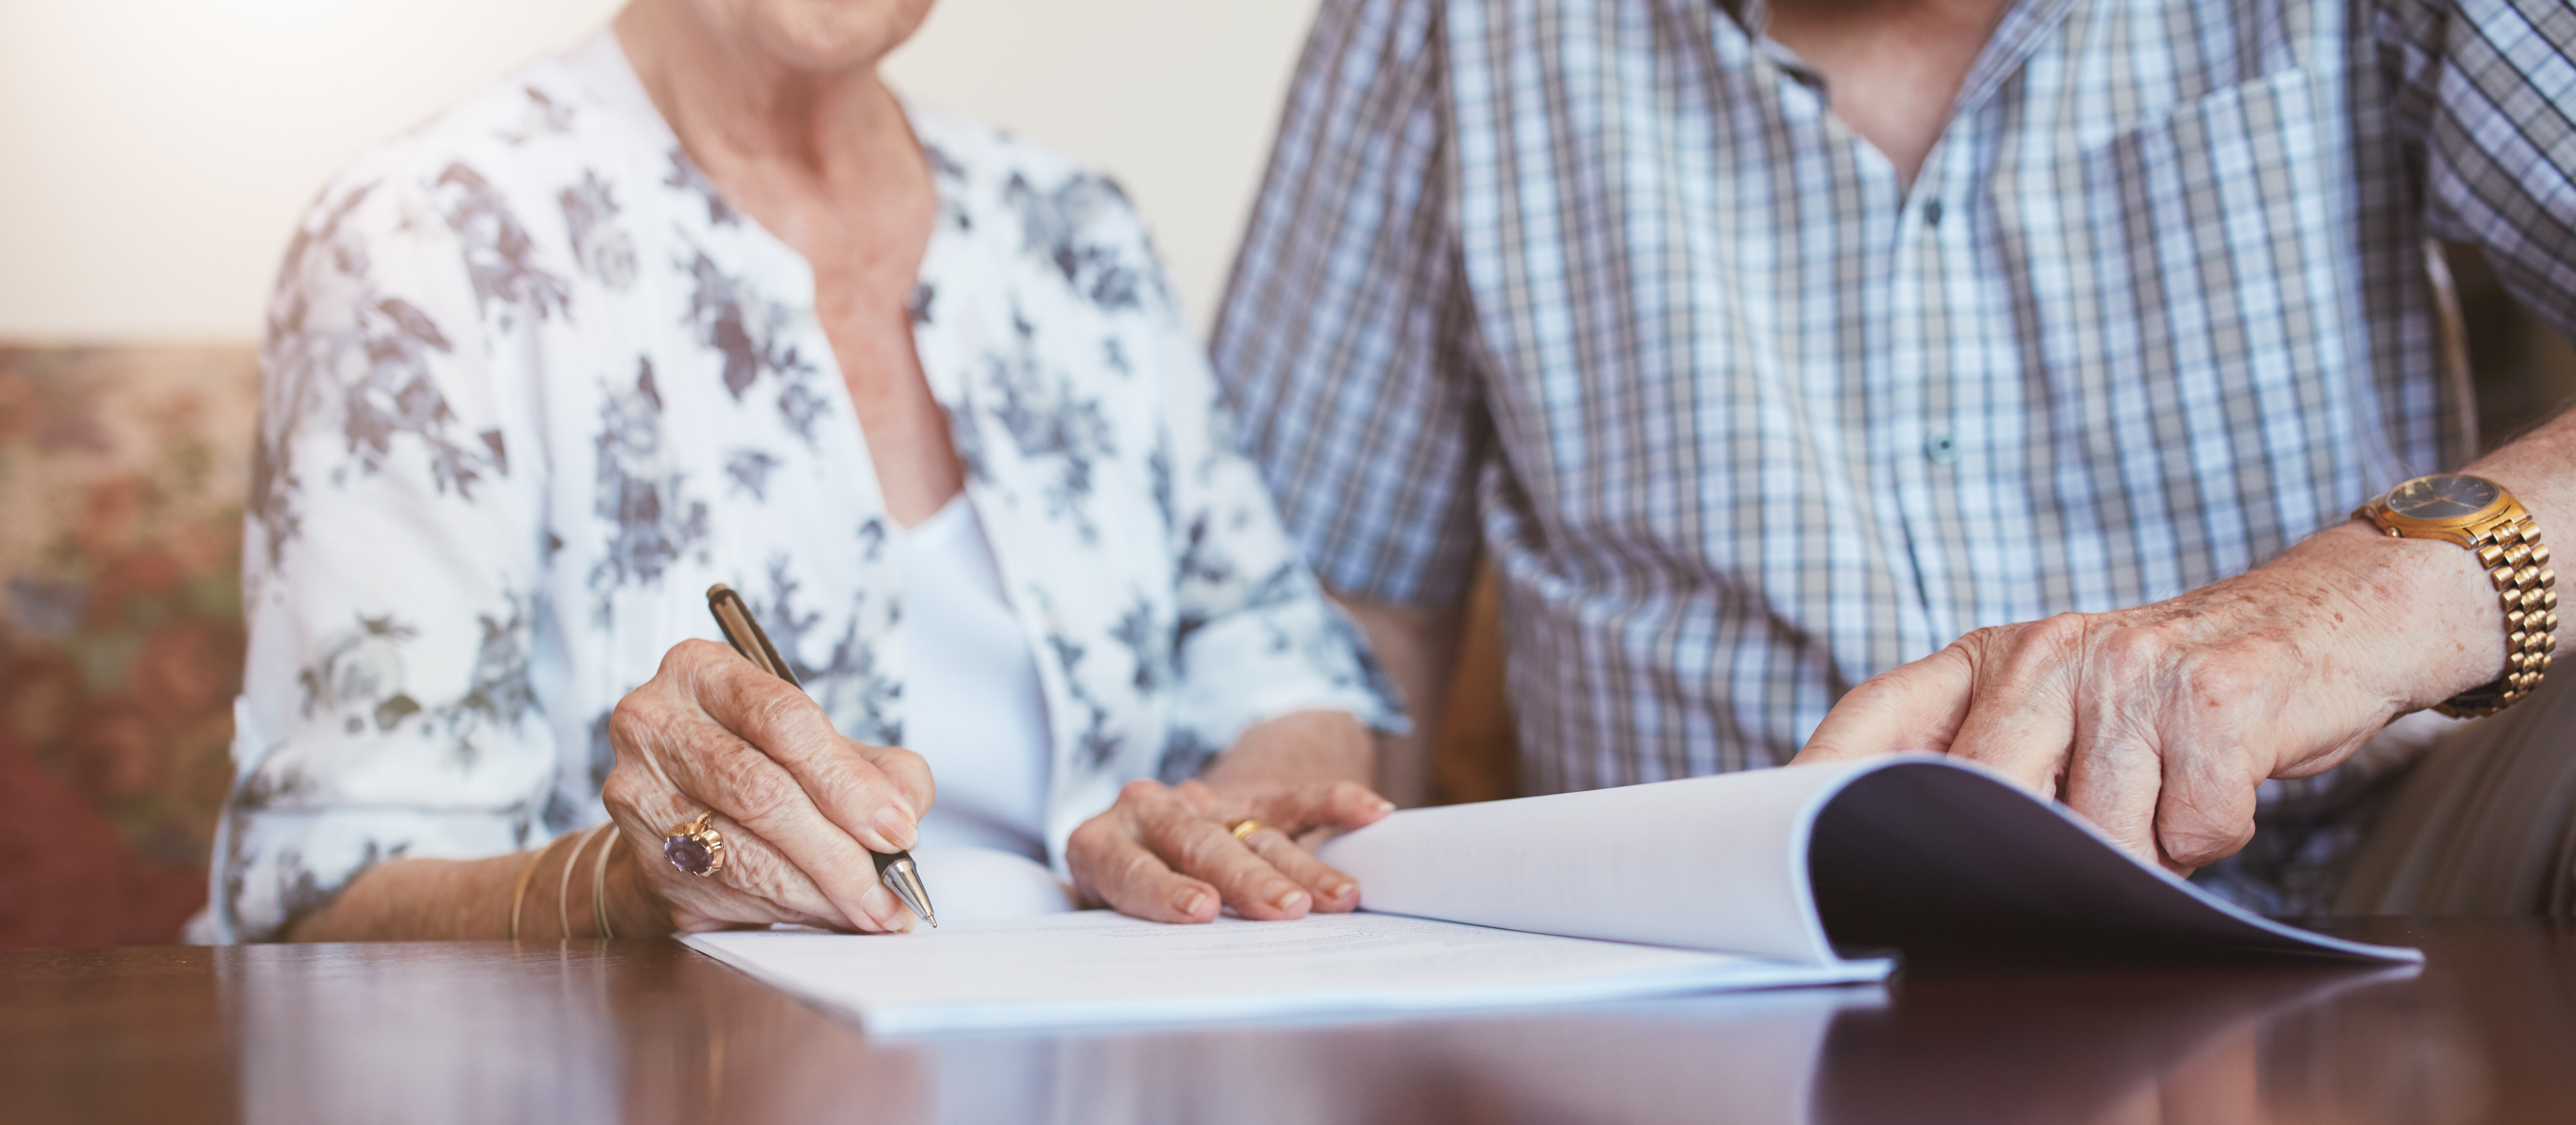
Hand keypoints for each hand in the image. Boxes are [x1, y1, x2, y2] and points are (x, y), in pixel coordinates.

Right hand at [601, 639, 935, 932]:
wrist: (684, 808)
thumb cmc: (765, 764)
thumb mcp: (827, 744)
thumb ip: (881, 769)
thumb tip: (902, 813)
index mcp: (702, 671)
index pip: (783, 721)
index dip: (848, 782)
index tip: (897, 828)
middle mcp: (656, 723)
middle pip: (760, 791)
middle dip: (838, 851)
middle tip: (892, 889)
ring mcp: (638, 793)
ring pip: (741, 853)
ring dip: (818, 893)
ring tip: (870, 910)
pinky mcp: (644, 860)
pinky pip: (726, 893)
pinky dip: (787, 911)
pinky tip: (825, 914)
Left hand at [1068, 777, 1395, 921]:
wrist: (1146, 829)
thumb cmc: (1123, 893)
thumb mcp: (1105, 914)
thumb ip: (1125, 933)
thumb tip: (1155, 980)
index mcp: (1101, 844)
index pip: (1131, 868)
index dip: (1164, 889)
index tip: (1201, 910)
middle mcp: (1149, 813)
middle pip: (1201, 844)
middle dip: (1247, 879)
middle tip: (1286, 911)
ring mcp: (1202, 801)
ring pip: (1255, 831)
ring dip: (1301, 866)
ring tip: (1341, 899)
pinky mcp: (1250, 795)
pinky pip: (1296, 797)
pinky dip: (1335, 802)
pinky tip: (1372, 812)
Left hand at [1792, 523, 2497, 872]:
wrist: (2323, 623)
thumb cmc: (2172, 688)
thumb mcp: (2064, 700)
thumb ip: (1992, 757)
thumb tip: (1912, 848)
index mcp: (1994, 656)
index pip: (1877, 718)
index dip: (1821, 777)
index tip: (1784, 833)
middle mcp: (2049, 653)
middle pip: (1984, 795)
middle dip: (2022, 852)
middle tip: (2065, 858)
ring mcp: (2131, 674)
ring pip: (2098, 833)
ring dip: (2139, 846)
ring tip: (2165, 796)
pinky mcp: (2214, 704)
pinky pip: (2189, 828)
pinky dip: (2211, 832)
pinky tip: (2219, 785)